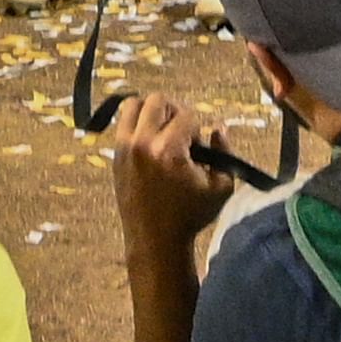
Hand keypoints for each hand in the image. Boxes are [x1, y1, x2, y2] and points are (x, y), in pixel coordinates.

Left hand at [109, 91, 235, 257]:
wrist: (155, 240)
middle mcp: (143, 143)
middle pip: (159, 101)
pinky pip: (123, 123)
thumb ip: (225, 152)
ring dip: (152, 112)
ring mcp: (125, 148)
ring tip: (164, 133)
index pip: (187, 115)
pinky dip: (137, 124)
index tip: (197, 152)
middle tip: (182, 135)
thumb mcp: (221, 187)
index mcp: (169, 150)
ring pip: (134, 104)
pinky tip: (151, 143)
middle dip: (175, 113)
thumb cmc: (191, 216)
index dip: (198, 131)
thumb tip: (218, 127)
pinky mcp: (116, 155)